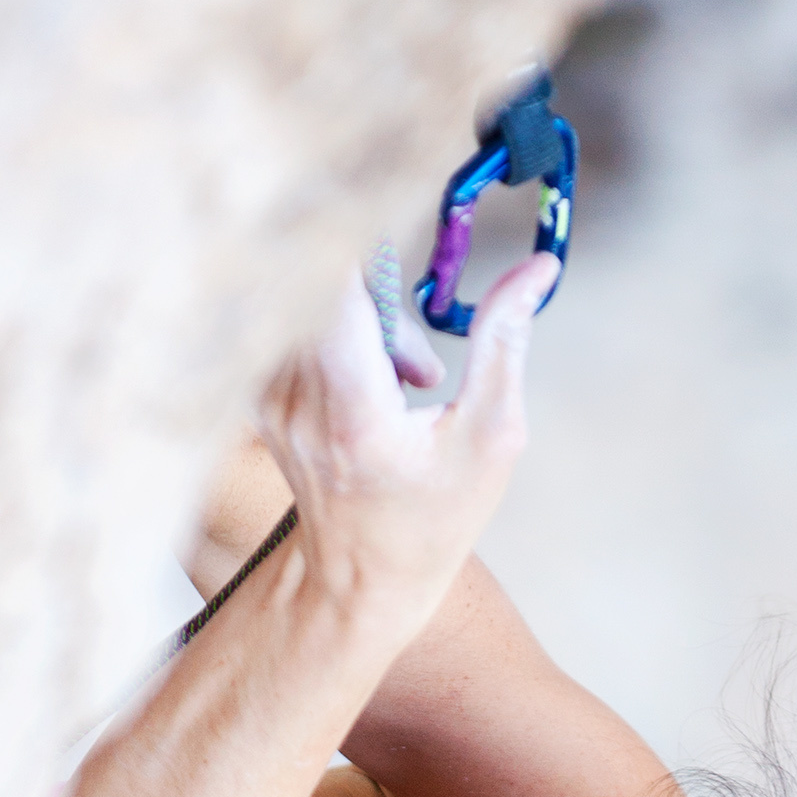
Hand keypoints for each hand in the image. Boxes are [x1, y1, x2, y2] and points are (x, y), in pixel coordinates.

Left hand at [255, 251, 549, 636]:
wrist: (358, 582)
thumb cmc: (433, 521)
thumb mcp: (491, 439)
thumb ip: (505, 343)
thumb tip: (537, 266)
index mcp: (353, 411)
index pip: (334, 285)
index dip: (365, 235)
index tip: (402, 214)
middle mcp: (296, 400)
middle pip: (324, 280)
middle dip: (381, 282)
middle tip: (420, 346)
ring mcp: (269, 399)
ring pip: (311, 300)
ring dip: (365, 314)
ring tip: (406, 380)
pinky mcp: (259, 397)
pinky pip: (295, 325)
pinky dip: (340, 333)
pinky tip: (372, 382)